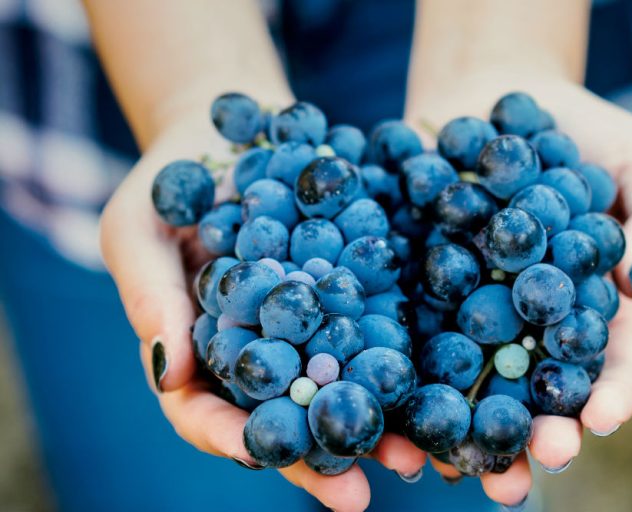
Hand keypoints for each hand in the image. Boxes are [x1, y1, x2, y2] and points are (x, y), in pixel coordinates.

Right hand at [100, 114, 425, 511]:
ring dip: (376, 427)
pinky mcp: (349, 295)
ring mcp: (307, 329)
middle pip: (284, 419)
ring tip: (417, 457)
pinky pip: (376, 334)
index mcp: (197, 353)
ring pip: (339, 389)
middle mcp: (257, 354)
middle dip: (317, 459)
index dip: (229, 437)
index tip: (257, 454)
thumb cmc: (167, 181)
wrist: (232, 128)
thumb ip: (149, 296)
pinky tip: (436, 385)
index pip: (205, 413)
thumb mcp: (138, 228)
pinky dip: (402, 362)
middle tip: (357, 497)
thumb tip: (167, 372)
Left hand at [405, 79, 631, 505]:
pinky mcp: (419, 287)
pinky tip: (393, 398)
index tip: (600, 417)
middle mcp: (530, 321)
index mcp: (591, 304)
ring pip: (468, 381)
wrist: (497, 96)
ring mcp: (472, 308)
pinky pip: (410, 333)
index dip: (611, 394)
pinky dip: (402, 369)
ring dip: (464, 425)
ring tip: (456, 461)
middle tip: (536, 457)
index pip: (609, 363)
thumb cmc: (584, 130)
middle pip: (536, 390)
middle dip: (538, 430)